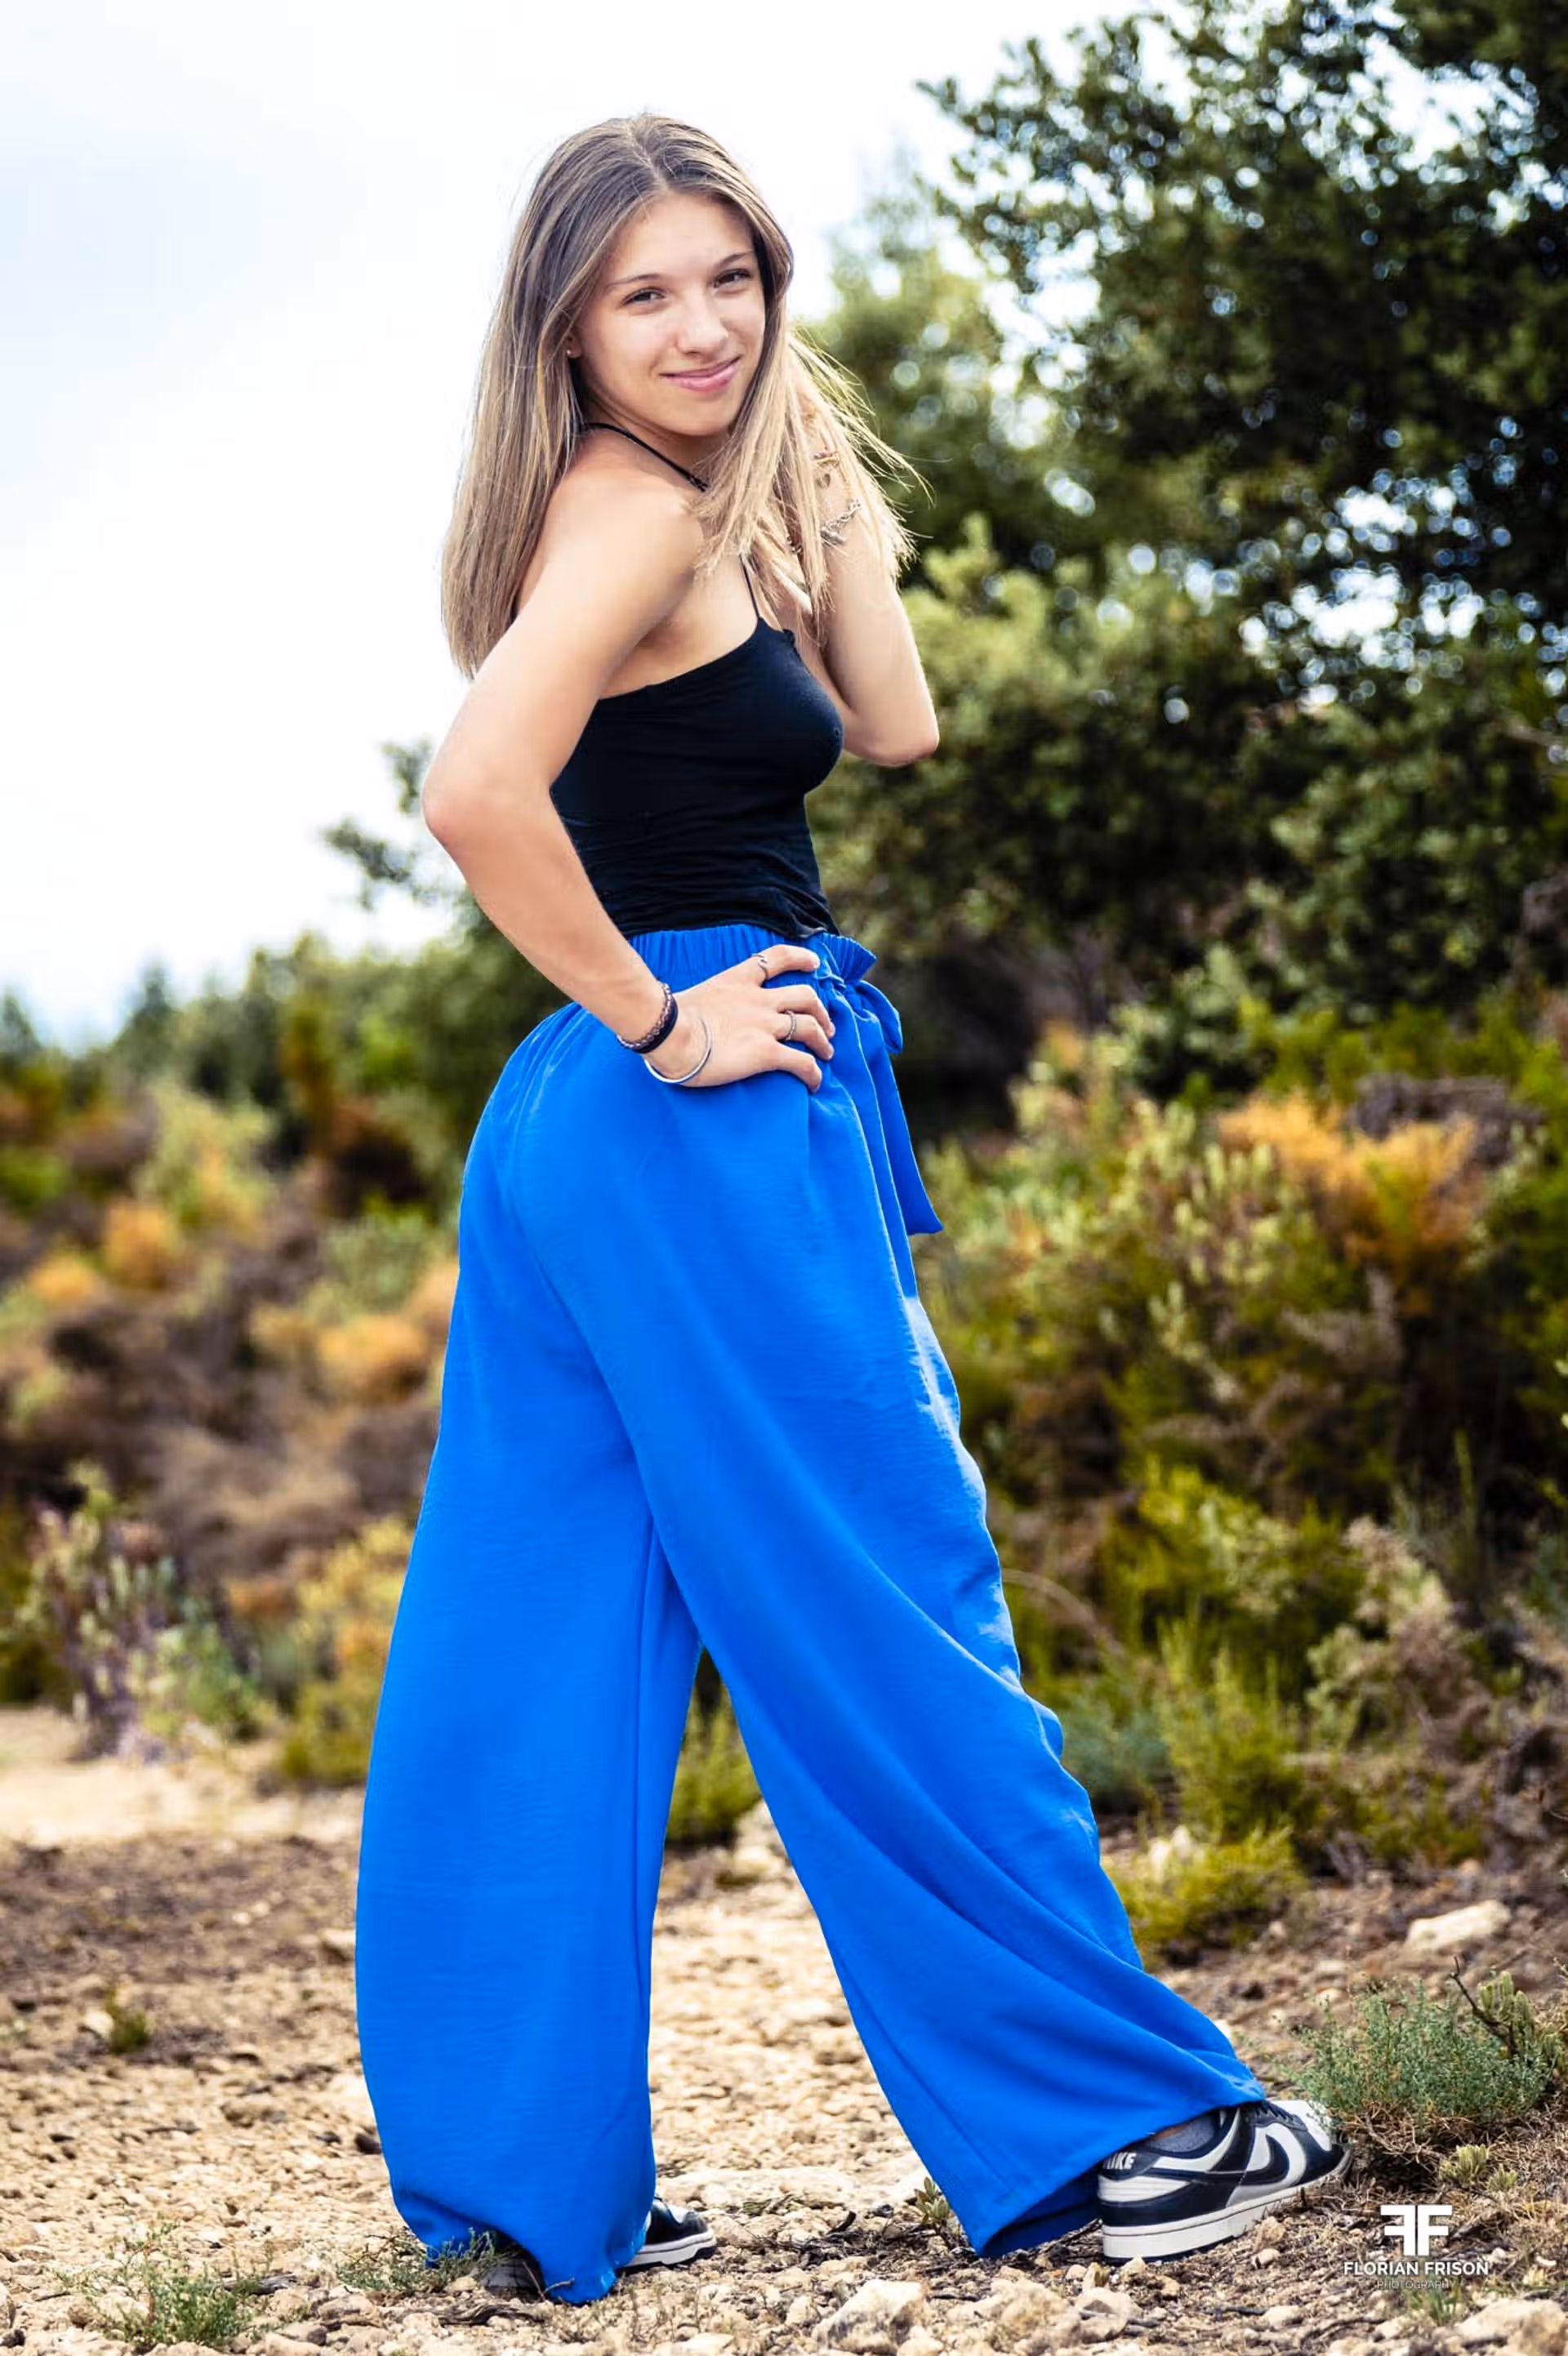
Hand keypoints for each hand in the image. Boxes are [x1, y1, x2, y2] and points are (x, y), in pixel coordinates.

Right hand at [644, 944, 836, 1089]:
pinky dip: (814, 1073)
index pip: (776, 958)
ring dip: (824, 1040)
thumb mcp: (691, 997)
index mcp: (738, 981)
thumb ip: (704, 1003)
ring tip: (827, 1054)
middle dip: (820, 1010)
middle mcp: (759, 1000)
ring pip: (810, 1028)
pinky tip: (815, 1083)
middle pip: (805, 996)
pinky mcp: (766, 1053)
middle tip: (825, 1025)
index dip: (800, 958)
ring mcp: (765, 1026)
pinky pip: (802, 1063)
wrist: (668, 1033)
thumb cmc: (667, 1019)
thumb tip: (688, 1015)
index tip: (814, 964)